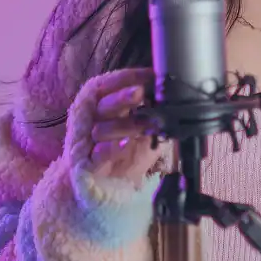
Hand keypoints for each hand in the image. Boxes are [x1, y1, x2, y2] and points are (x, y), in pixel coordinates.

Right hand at [67, 67, 164, 187]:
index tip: (151, 76)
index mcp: (105, 102)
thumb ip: (154, 112)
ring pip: (102, 128)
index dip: (131, 77)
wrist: (108, 184)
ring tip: (144, 124)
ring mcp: (88, 140)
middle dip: (123, 97)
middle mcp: (93, 117)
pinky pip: (98, 154)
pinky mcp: (88, 163)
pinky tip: (123, 145)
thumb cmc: (128, 150)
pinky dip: (110, 149)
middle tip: (140, 92)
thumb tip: (172, 96)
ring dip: (125, 126)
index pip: (112, 83)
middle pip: (105, 103)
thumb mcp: (144, 128)